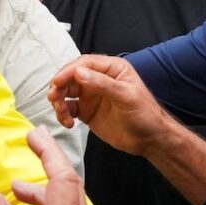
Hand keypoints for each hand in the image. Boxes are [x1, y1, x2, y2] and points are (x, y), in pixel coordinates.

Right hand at [47, 55, 169, 155]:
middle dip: (59, 86)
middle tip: (54, 97)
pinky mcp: (86, 111)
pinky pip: (68, 108)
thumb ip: (103, 84)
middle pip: (71, 76)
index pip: (84, 64)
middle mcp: (98, 79)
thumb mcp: (126, 96)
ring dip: (58, 100)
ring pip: (66, 92)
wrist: (151, 141)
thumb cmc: (145, 115)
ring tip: (62, 113)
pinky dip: (63, 114)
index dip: (68, 71)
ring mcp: (91, 95)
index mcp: (111, 69)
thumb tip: (78, 73)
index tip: (57, 82)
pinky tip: (68, 123)